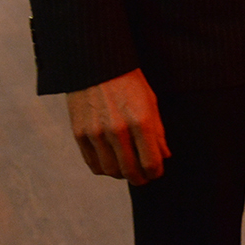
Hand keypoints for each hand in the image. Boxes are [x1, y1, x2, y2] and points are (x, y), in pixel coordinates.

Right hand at [66, 68, 169, 185]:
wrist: (96, 64)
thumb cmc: (128, 82)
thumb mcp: (150, 102)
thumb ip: (157, 132)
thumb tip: (164, 157)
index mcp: (141, 120)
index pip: (151, 163)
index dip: (156, 173)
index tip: (156, 172)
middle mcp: (118, 129)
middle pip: (130, 172)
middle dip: (140, 179)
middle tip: (143, 178)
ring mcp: (96, 133)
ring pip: (111, 171)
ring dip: (121, 175)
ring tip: (127, 169)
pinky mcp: (80, 133)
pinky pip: (93, 164)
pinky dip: (104, 169)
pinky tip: (111, 162)